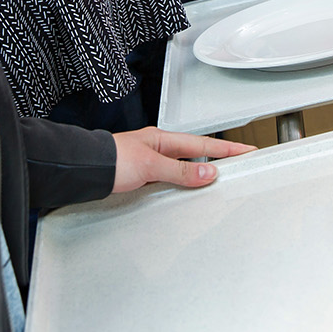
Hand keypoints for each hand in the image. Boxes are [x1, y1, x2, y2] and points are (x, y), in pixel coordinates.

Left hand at [112, 128, 254, 193]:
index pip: (203, 144)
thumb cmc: (111, 160)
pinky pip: (172, 180)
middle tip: (240, 164)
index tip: (247, 150)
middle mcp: (158, 149)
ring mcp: (151, 163)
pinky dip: (184, 184)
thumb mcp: (151, 165)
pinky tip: (187, 192)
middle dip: (219, 159)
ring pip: (184, 168)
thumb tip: (208, 172)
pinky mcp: (142, 178)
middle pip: (196, 154)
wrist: (84, 171)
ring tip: (220, 180)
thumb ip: (180, 170)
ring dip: (201, 173)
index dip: (227, 148)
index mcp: (163, 139)